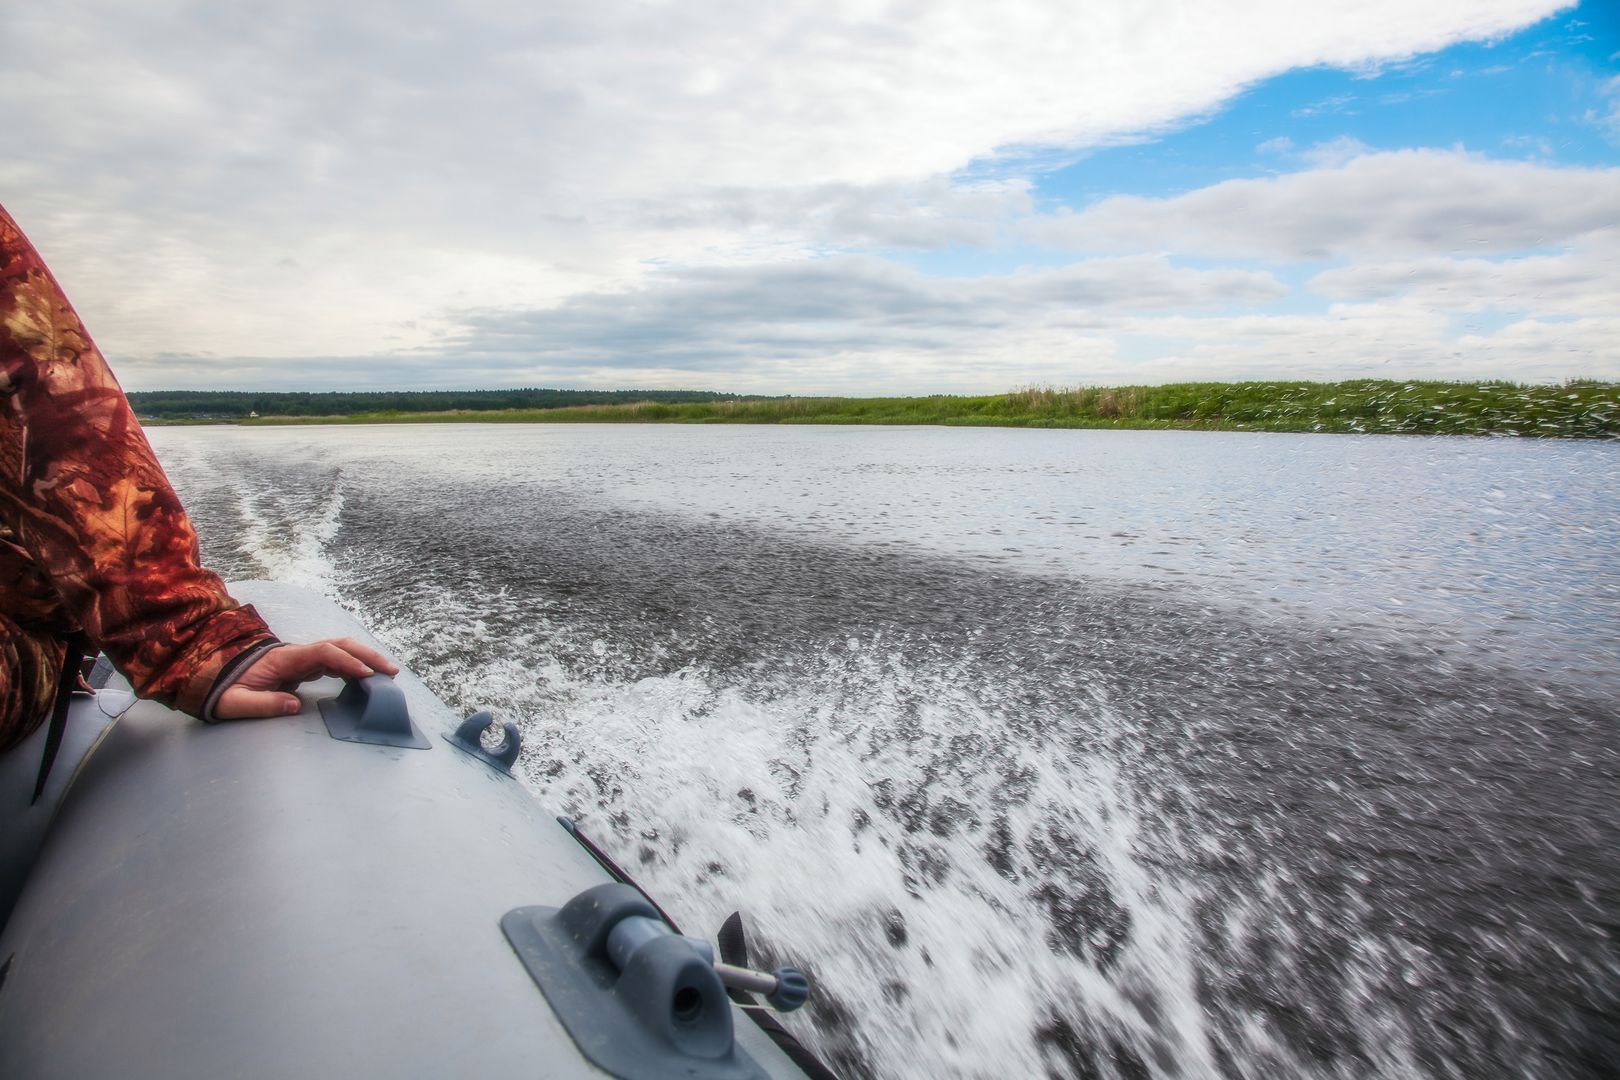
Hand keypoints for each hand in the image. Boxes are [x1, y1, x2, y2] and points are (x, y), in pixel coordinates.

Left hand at [214, 637, 400, 718]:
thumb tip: (294, 706)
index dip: (346, 661)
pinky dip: (353, 665)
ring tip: (387, 673)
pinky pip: (334, 660)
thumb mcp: (233, 702)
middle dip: (367, 654)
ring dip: (364, 658)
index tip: (366, 675)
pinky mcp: (303, 666)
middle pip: (339, 644)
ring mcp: (301, 658)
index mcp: (283, 658)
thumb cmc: (223, 690)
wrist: (214, 678)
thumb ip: (262, 704)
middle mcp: (296, 653)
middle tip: (391, 670)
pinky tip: (366, 677)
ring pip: (340, 650)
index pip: (323, 652)